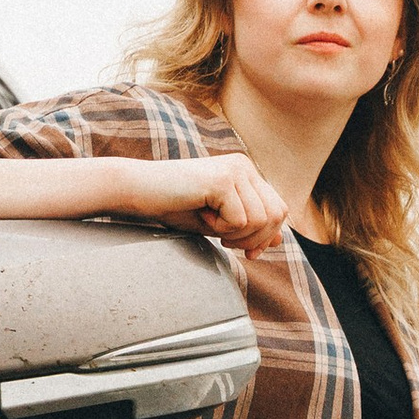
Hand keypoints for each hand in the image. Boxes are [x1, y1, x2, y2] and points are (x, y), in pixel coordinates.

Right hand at [119, 153, 290, 251]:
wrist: (138, 191)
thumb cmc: (174, 206)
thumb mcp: (219, 222)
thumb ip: (248, 228)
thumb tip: (280, 240)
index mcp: (246, 172)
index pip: (278, 209)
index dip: (267, 237)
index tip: (248, 252)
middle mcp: (244, 166)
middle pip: (276, 215)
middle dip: (255, 240)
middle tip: (225, 241)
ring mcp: (235, 170)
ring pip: (260, 220)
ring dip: (235, 234)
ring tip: (210, 224)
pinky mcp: (223, 180)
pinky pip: (239, 220)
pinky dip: (220, 229)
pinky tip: (201, 214)